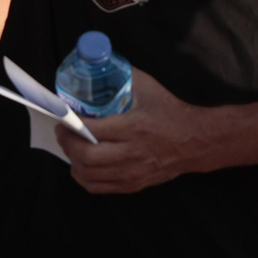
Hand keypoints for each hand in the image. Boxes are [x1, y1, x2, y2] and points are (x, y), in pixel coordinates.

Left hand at [56, 69, 207, 193]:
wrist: (195, 141)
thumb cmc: (170, 112)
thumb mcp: (148, 87)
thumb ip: (121, 77)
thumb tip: (95, 70)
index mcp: (134, 127)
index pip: (93, 130)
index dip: (71, 124)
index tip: (63, 117)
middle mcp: (132, 153)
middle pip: (87, 157)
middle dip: (67, 143)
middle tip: (63, 131)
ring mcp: (132, 172)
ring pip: (89, 176)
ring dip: (73, 161)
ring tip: (71, 147)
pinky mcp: (134, 184)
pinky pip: (99, 187)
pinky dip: (84, 177)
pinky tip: (82, 164)